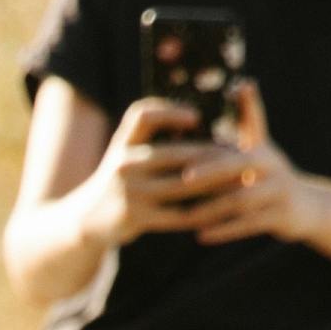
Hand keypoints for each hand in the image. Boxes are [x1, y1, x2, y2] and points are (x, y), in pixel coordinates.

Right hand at [88, 94, 239, 249]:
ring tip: (240, 180)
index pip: (142, 116)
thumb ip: (154, 136)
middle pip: (175, 154)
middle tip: (242, 153)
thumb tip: (204, 122)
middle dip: (213, 153)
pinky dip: (203, 211)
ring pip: (182, 185)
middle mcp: (124, 163)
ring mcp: (128, 191)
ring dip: (215, 183)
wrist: (89, 217)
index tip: (197, 117)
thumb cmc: (123, 178)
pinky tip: (222, 208)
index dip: (169, 112)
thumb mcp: (128, 151)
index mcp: (124, 141)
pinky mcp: (135, 217)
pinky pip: (177, 214)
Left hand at [186, 80, 321, 245]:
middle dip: (210, 173)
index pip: (229, 146)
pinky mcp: (281, 217)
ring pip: (241, 201)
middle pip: (237, 168)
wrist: (307, 206)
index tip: (178, 150)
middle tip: (183, 179)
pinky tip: (201, 236)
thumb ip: (249, 117)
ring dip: (212, 209)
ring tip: (186, 215)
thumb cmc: (272, 173)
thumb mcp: (262, 145)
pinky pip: (249, 225)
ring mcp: (278, 193)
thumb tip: (243, 82)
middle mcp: (272, 168)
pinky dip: (224, 231)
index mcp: (260, 150)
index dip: (205, 149)